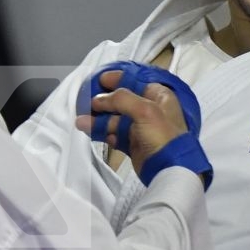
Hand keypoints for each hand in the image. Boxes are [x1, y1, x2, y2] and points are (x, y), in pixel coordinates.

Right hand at [74, 70, 194, 179]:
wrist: (169, 169)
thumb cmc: (162, 135)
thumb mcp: (145, 110)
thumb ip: (121, 99)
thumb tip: (98, 99)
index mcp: (159, 97)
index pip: (135, 82)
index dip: (117, 79)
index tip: (99, 80)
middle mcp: (150, 110)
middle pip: (121, 101)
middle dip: (102, 102)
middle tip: (85, 102)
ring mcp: (141, 128)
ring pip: (114, 119)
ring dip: (98, 120)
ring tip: (81, 122)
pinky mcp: (133, 143)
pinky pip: (114, 134)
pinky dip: (102, 133)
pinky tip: (90, 132)